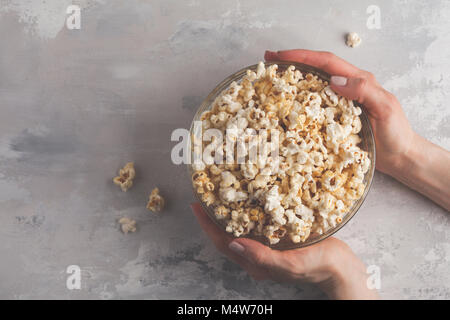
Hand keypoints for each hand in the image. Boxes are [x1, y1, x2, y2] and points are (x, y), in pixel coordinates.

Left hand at [191, 203, 378, 298]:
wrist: (340, 267)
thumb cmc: (319, 265)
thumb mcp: (291, 263)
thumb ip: (262, 256)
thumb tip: (233, 243)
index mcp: (257, 264)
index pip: (223, 243)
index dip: (208, 226)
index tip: (197, 206)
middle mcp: (258, 257)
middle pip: (226, 237)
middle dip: (212, 219)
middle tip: (204, 198)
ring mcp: (267, 249)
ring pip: (239, 231)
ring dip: (226, 216)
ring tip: (219, 196)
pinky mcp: (276, 240)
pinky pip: (254, 227)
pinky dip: (245, 214)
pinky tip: (247, 200)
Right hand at [265, 49, 449, 209]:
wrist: (399, 156)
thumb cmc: (395, 133)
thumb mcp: (386, 108)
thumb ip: (365, 91)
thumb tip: (335, 81)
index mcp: (359, 81)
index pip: (327, 63)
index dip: (304, 57)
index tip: (282, 56)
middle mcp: (347, 88)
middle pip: (316, 69)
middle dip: (293, 62)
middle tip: (270, 60)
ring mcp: (339, 104)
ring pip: (313, 85)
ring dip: (293, 79)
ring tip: (272, 77)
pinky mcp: (334, 119)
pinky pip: (314, 107)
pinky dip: (298, 102)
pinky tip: (285, 104)